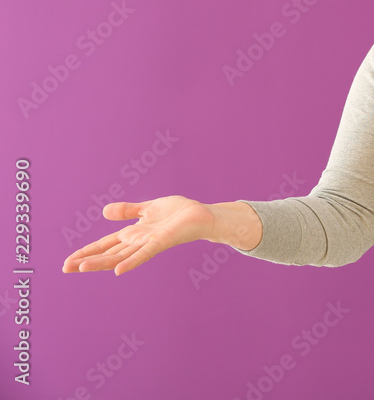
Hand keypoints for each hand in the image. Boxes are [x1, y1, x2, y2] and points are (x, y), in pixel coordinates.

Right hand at [62, 196, 214, 275]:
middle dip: (87, 260)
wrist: (201, 215)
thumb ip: (128, 211)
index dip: (87, 251)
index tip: (68, 262)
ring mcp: (148, 243)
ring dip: (102, 262)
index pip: (105, 244)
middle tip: (65, 269)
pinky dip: (131, 262)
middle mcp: (138, 241)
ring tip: (82, 268)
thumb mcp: (148, 208)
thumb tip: (104, 211)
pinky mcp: (161, 242)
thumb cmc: (177, 213)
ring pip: (121, 255)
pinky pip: (144, 254)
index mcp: (133, 233)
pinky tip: (118, 270)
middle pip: (108, 253)